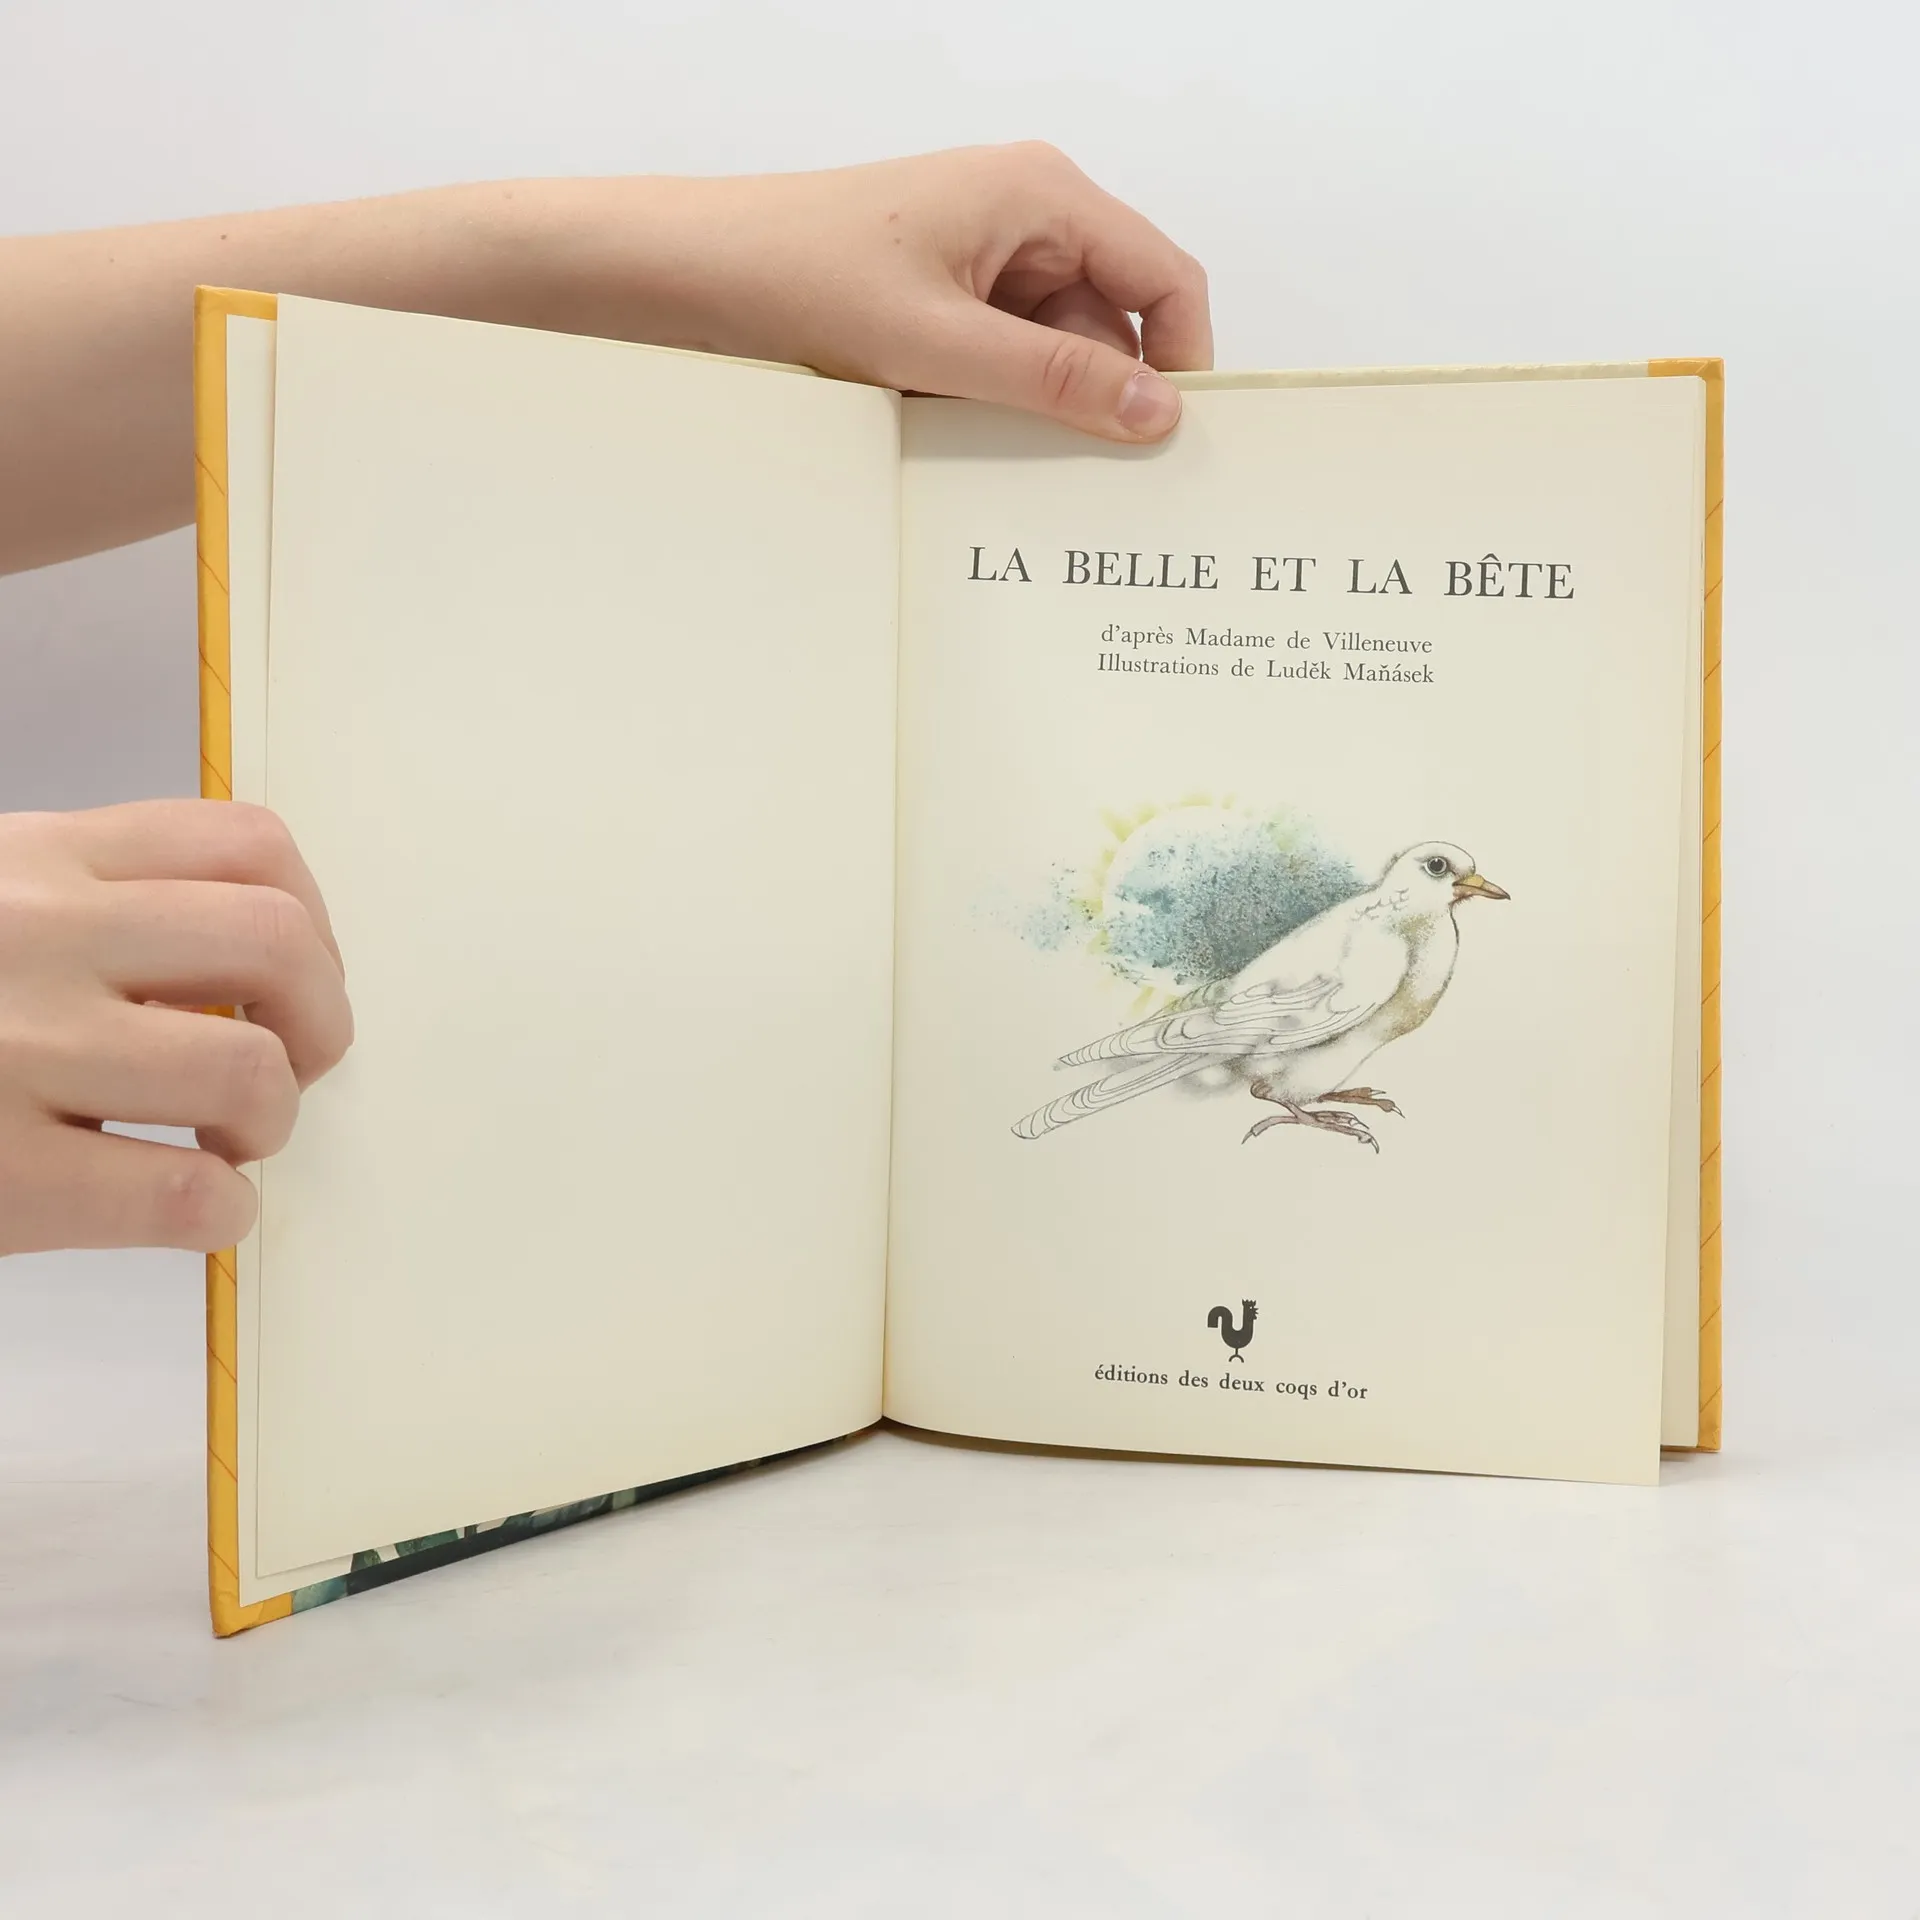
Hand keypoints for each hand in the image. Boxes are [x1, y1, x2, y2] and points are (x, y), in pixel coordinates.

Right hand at [0, 801, 352, 1254]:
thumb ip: (85, 903)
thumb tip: (249, 965)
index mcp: (36, 858)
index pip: (246, 844)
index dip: (313, 919)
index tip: (294, 979)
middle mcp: (35, 935)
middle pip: (276, 944)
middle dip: (320, 1018)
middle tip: (291, 1067)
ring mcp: (15, 1053)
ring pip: (249, 1069)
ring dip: (270, 1120)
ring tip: (223, 1141)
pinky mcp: (1, 1178)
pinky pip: (187, 1195)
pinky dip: (222, 1212)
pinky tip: (189, 1210)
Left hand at [530, 143, 1212, 442]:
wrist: (687, 273)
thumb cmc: (796, 273)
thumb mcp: (938, 344)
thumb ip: (1055, 379)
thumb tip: (1157, 413)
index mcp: (1042, 196)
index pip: (1165, 279)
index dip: (1184, 360)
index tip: (1174, 443)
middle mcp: (1024, 218)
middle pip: (1112, 323)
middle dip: (1101, 397)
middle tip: (1090, 484)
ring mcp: (982, 259)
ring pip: (1052, 351)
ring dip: (1035, 408)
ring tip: (999, 459)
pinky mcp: (942, 298)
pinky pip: (999, 360)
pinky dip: (990, 403)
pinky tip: (959, 439)